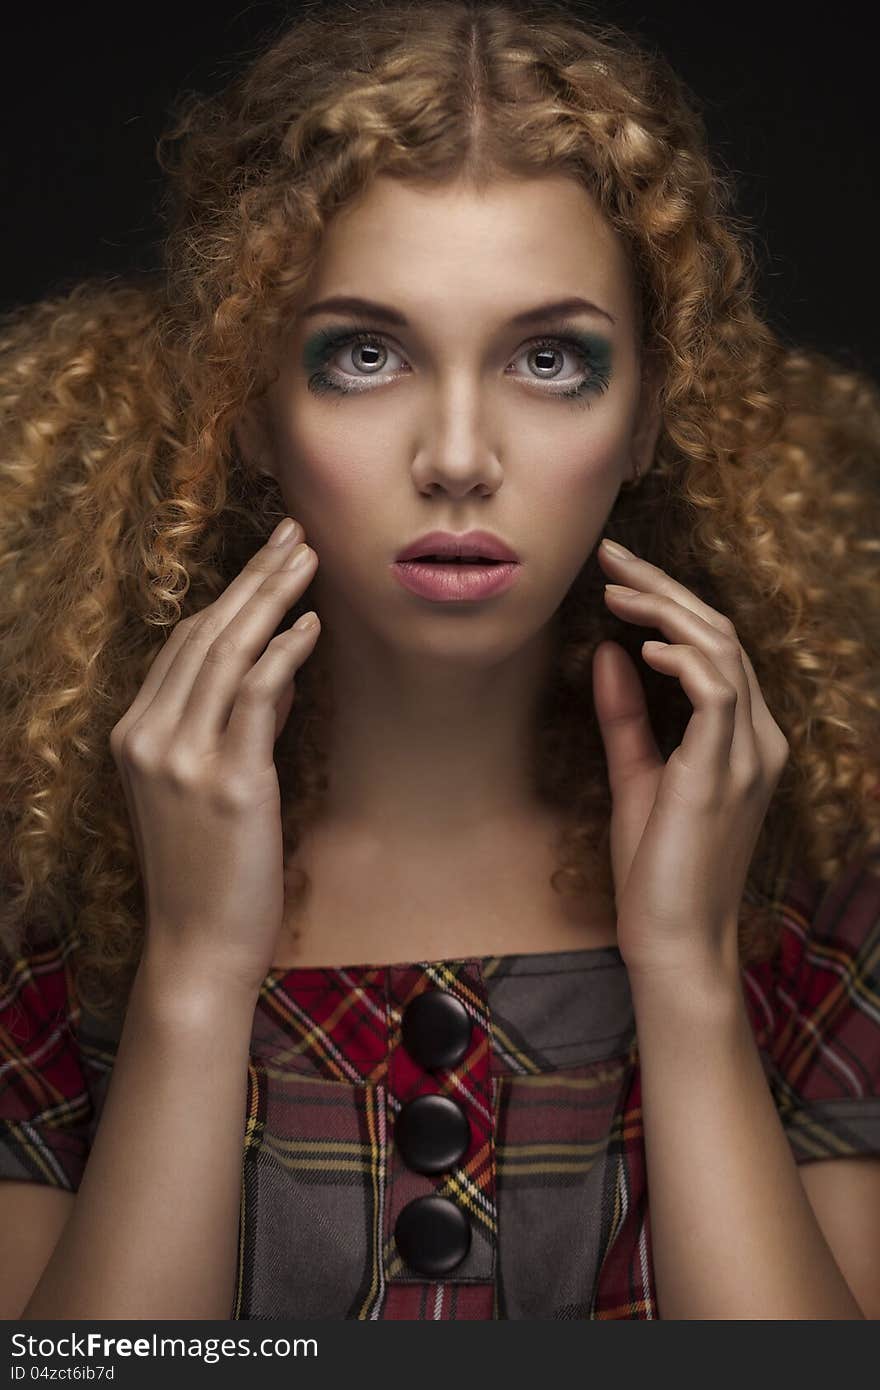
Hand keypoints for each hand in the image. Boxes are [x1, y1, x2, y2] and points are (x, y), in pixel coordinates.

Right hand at [110, 518, 319, 1000]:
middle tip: (295, 532)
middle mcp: (149, 738)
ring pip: (226, 653)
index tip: (267, 556)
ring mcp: (183, 759)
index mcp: (136, 734)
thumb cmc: (210, 870)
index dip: (229, 594)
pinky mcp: (227, 783)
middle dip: (254, 577)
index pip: (185, 644)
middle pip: (205, 633)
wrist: (198, 947)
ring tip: (310, 559)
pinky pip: (254, 698)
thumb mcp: (212, 787)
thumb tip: (279, 669)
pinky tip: (310, 625)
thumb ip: (238, 724)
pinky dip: (283, 654)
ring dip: (272, 598)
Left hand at [592, 537, 789, 980]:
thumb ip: (627, 716)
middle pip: (720, 633)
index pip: (714, 647)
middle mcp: (758, 738)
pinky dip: (682, 659)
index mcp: (743, 738)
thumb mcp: (636, 775)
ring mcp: (747, 754)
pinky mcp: (724, 771)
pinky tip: (643, 647)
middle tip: (611, 555)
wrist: (673, 940)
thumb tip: (610, 655)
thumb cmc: (656, 869)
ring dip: (666, 610)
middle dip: (664, 587)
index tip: (617, 574)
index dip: (668, 602)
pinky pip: (716, 691)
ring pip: (721, 649)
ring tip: (614, 589)